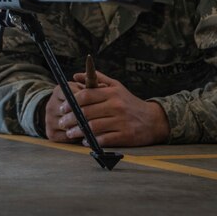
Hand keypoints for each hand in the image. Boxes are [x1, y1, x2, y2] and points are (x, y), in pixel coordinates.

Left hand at [46, 70, 169, 146]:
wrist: (154, 120)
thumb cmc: (130, 102)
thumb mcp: (116, 86)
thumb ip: (96, 79)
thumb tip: (76, 75)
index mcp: (112, 93)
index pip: (86, 95)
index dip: (71, 102)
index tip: (62, 108)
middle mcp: (116, 106)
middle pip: (86, 112)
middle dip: (70, 118)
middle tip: (62, 122)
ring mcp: (121, 121)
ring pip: (92, 127)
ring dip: (78, 131)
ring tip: (70, 133)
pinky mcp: (125, 136)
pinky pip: (103, 139)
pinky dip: (91, 141)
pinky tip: (84, 141)